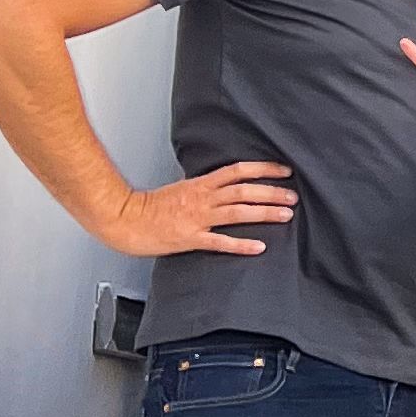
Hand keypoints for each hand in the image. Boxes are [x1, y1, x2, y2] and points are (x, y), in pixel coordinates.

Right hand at [98, 161, 296, 259]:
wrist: (122, 219)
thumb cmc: (148, 206)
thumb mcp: (180, 189)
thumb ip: (203, 188)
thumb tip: (222, 186)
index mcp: (200, 184)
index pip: (238, 171)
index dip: (263, 169)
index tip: (284, 170)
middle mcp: (202, 198)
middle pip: (243, 191)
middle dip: (271, 192)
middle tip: (293, 196)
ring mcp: (197, 218)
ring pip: (237, 212)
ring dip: (264, 213)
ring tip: (286, 215)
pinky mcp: (189, 238)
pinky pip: (219, 242)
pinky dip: (241, 244)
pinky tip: (259, 247)